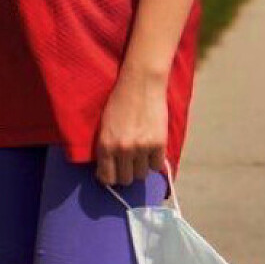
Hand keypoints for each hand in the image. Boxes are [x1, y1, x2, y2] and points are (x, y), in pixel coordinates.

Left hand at [94, 70, 167, 186]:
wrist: (141, 83)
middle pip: (126, 179)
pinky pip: (157, 166)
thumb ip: (107, 146)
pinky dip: (155, 161)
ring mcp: (142, 148)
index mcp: (105, 144)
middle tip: (128, 161)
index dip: (110, 177)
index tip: (113, 172)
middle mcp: (123, 149)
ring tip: (140, 152)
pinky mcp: (159, 144)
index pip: (107, 178)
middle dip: (126, 172)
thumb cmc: (119, 100)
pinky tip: (151, 149)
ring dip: (141, 167)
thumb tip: (109, 168)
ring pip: (142, 175)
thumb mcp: (105, 124)